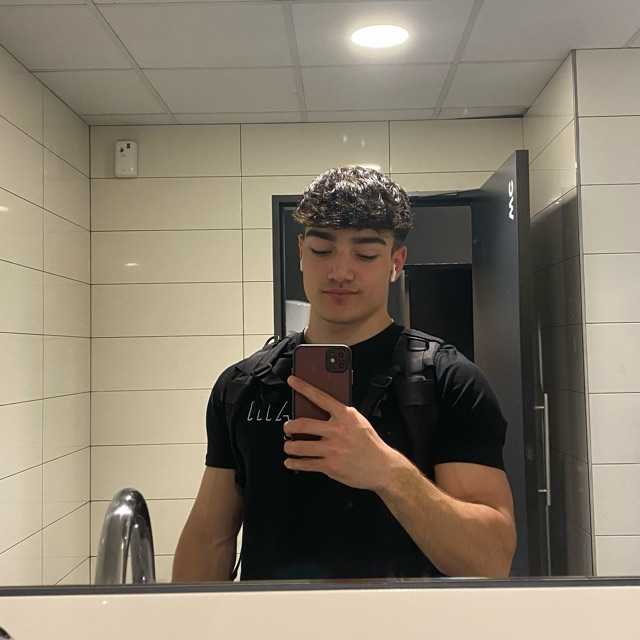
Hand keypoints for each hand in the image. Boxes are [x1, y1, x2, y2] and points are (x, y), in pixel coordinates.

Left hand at [283, 374, 399, 490]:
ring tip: (288, 445)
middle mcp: (337, 431)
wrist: (382, 467)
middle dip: (289, 426)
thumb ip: (341, 415)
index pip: (319, 396)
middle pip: (302, 424)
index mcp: (345, 415)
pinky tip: (291, 462)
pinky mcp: (330, 466)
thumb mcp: (358, 421)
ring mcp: (332, 449)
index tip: (292, 381)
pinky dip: (294, 463)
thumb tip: (320, 410)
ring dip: (289, 446)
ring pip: (300, 446)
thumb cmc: (370, 444)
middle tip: (288, 427)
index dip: (303, 387)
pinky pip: (305, 464)